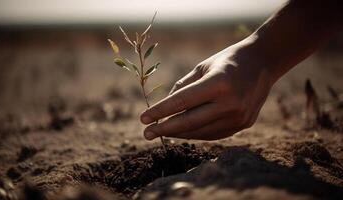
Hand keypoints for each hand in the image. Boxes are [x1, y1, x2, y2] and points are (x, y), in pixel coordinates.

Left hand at [140, 39, 274, 139]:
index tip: (142, 119)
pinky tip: (183, 131)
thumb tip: (165, 110)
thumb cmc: (227, 61)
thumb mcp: (202, 67)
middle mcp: (231, 103)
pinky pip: (213, 133)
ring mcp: (239, 117)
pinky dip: (196, 133)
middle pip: (189, 122)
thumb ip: (183, 88)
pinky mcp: (244, 124)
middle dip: (164, 128)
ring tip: (162, 131)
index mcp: (219, 83)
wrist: (263, 63)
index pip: (182, 102)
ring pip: (200, 132)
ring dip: (179, 133)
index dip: (160, 112)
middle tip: (146, 133)